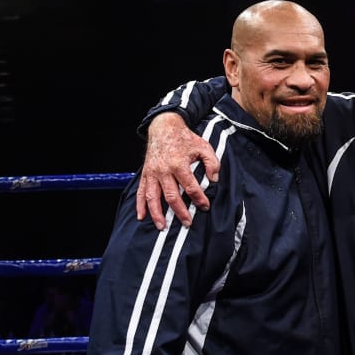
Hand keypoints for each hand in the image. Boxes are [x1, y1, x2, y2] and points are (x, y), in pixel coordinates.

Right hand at [135, 112, 219, 228]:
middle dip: (180, 212)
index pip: (190, 187)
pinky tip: (141, 216)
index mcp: (179, 164)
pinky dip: (140, 204)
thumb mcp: (204, 147)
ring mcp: (152, 173)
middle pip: (172, 196)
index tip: (205, 207)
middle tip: (187, 223)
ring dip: (157, 213)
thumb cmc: (185, 139)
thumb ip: (212, 163)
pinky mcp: (146, 174)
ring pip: (153, 197)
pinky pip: (141, 191)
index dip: (199, 199)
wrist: (164, 127)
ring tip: (162, 227)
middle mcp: (164, 170)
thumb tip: (214, 180)